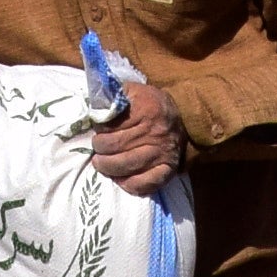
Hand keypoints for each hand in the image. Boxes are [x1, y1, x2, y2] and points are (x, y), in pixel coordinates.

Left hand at [86, 78, 187, 195]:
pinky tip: (120, 179)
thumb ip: (113, 95)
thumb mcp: (133, 91)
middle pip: (114, 147)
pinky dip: (129, 184)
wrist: (183, 117)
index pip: (110, 125)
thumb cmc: (150, 104)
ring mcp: (162, 153)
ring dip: (107, 167)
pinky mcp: (168, 170)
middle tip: (97, 149)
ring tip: (102, 163)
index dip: (99, 129)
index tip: (98, 130)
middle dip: (100, 149)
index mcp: (146, 109)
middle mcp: (155, 132)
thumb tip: (94, 106)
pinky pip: (145, 184)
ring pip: (125, 166)